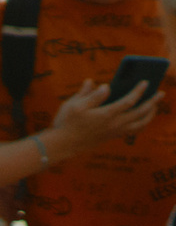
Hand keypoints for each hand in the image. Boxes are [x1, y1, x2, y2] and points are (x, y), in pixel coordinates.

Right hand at [46, 77, 161, 156]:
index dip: (139, 91)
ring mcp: (116, 131)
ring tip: (154, 105)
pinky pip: (135, 130)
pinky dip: (143, 122)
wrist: (64, 144)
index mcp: (106, 114)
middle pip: (141, 113)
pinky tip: (142, 116)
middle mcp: (115, 124)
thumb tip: (103, 85)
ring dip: (151, 114)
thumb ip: (89, 94)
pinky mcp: (114, 136)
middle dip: (153, 102)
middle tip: (161, 93)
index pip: (129, 101)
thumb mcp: (73, 105)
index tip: (146, 82)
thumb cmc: (67, 122)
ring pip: (141, 124)